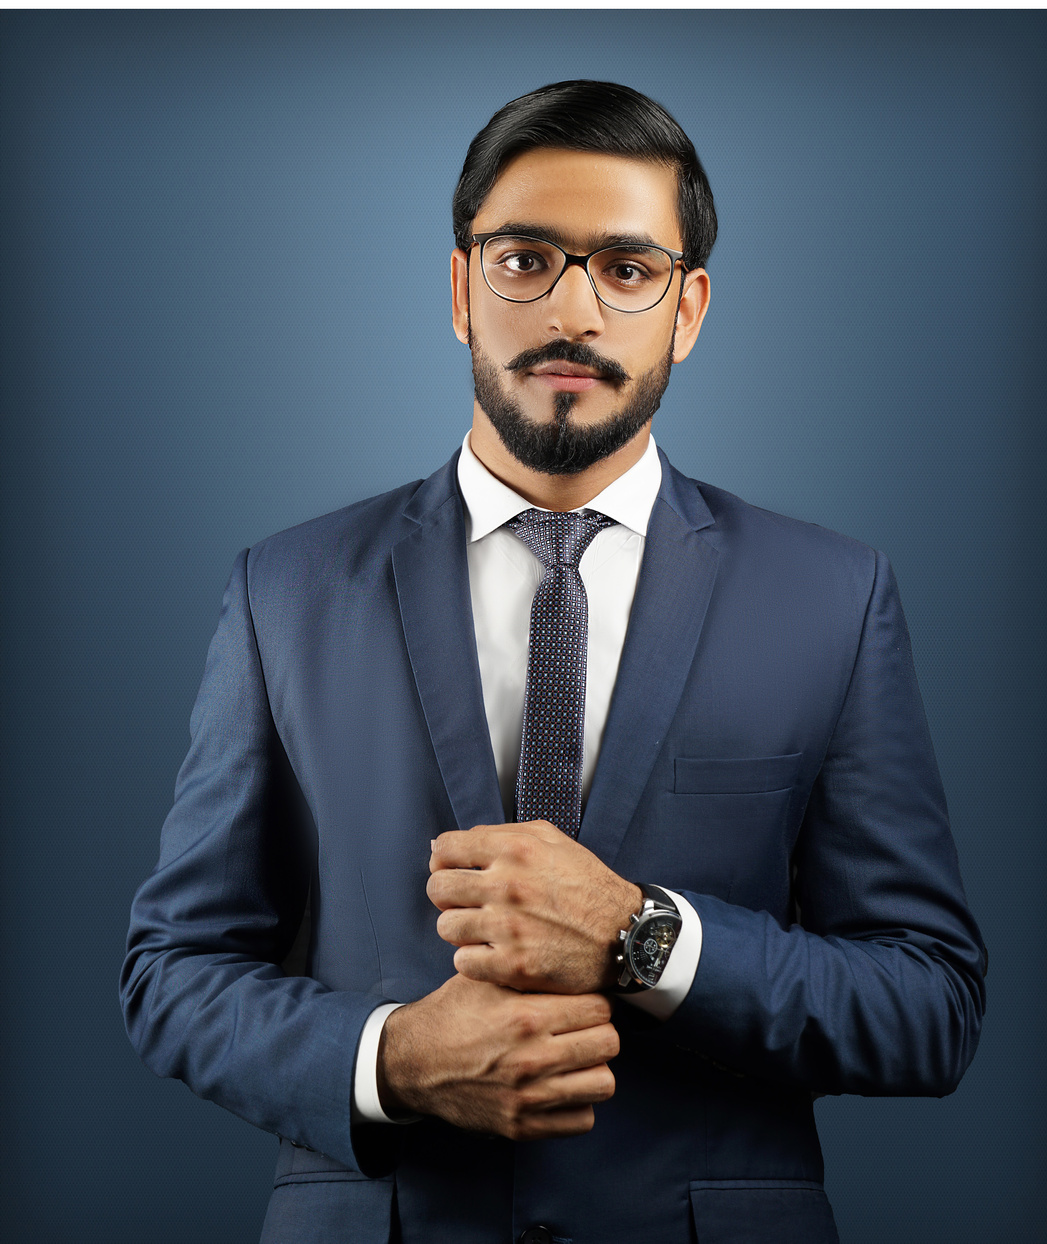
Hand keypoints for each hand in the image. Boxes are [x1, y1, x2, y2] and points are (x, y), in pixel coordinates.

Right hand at [376, 973, 617, 1140]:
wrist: (414, 1063)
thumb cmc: (452, 1015)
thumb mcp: (485, 978)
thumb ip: (527, 970)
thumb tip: (570, 961)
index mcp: (526, 1016)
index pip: (599, 1007)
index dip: (595, 1000)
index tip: (584, 1002)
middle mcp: (532, 1058)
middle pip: (608, 1043)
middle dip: (600, 1030)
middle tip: (584, 1028)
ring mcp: (529, 1098)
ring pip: (604, 1083)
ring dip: (595, 1067)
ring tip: (578, 1057)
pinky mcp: (523, 1126)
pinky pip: (582, 1120)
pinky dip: (579, 1103)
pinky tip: (563, 1085)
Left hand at [427, 820, 642, 993]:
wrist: (623, 933)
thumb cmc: (586, 885)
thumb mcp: (550, 840)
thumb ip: (500, 834)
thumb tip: (450, 844)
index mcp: (514, 850)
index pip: (444, 848)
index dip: (443, 860)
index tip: (453, 870)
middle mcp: (507, 886)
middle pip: (437, 888)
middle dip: (447, 895)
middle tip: (466, 902)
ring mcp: (509, 927)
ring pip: (446, 927)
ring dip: (461, 929)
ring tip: (482, 930)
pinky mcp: (513, 965)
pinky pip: (462, 962)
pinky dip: (473, 959)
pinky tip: (492, 953)